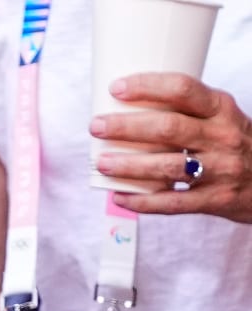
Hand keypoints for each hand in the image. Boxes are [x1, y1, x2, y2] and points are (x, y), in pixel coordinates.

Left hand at [92, 73, 251, 221]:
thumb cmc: (235, 145)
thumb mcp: (222, 119)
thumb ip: (187, 114)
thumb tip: (126, 109)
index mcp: (222, 109)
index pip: (184, 89)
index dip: (147, 87)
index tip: (116, 88)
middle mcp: (223, 136)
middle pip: (168, 128)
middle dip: (127, 126)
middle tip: (97, 126)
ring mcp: (220, 170)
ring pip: (167, 167)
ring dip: (129, 165)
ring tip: (101, 162)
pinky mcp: (214, 199)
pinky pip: (171, 203)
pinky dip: (142, 202)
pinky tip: (120, 197)